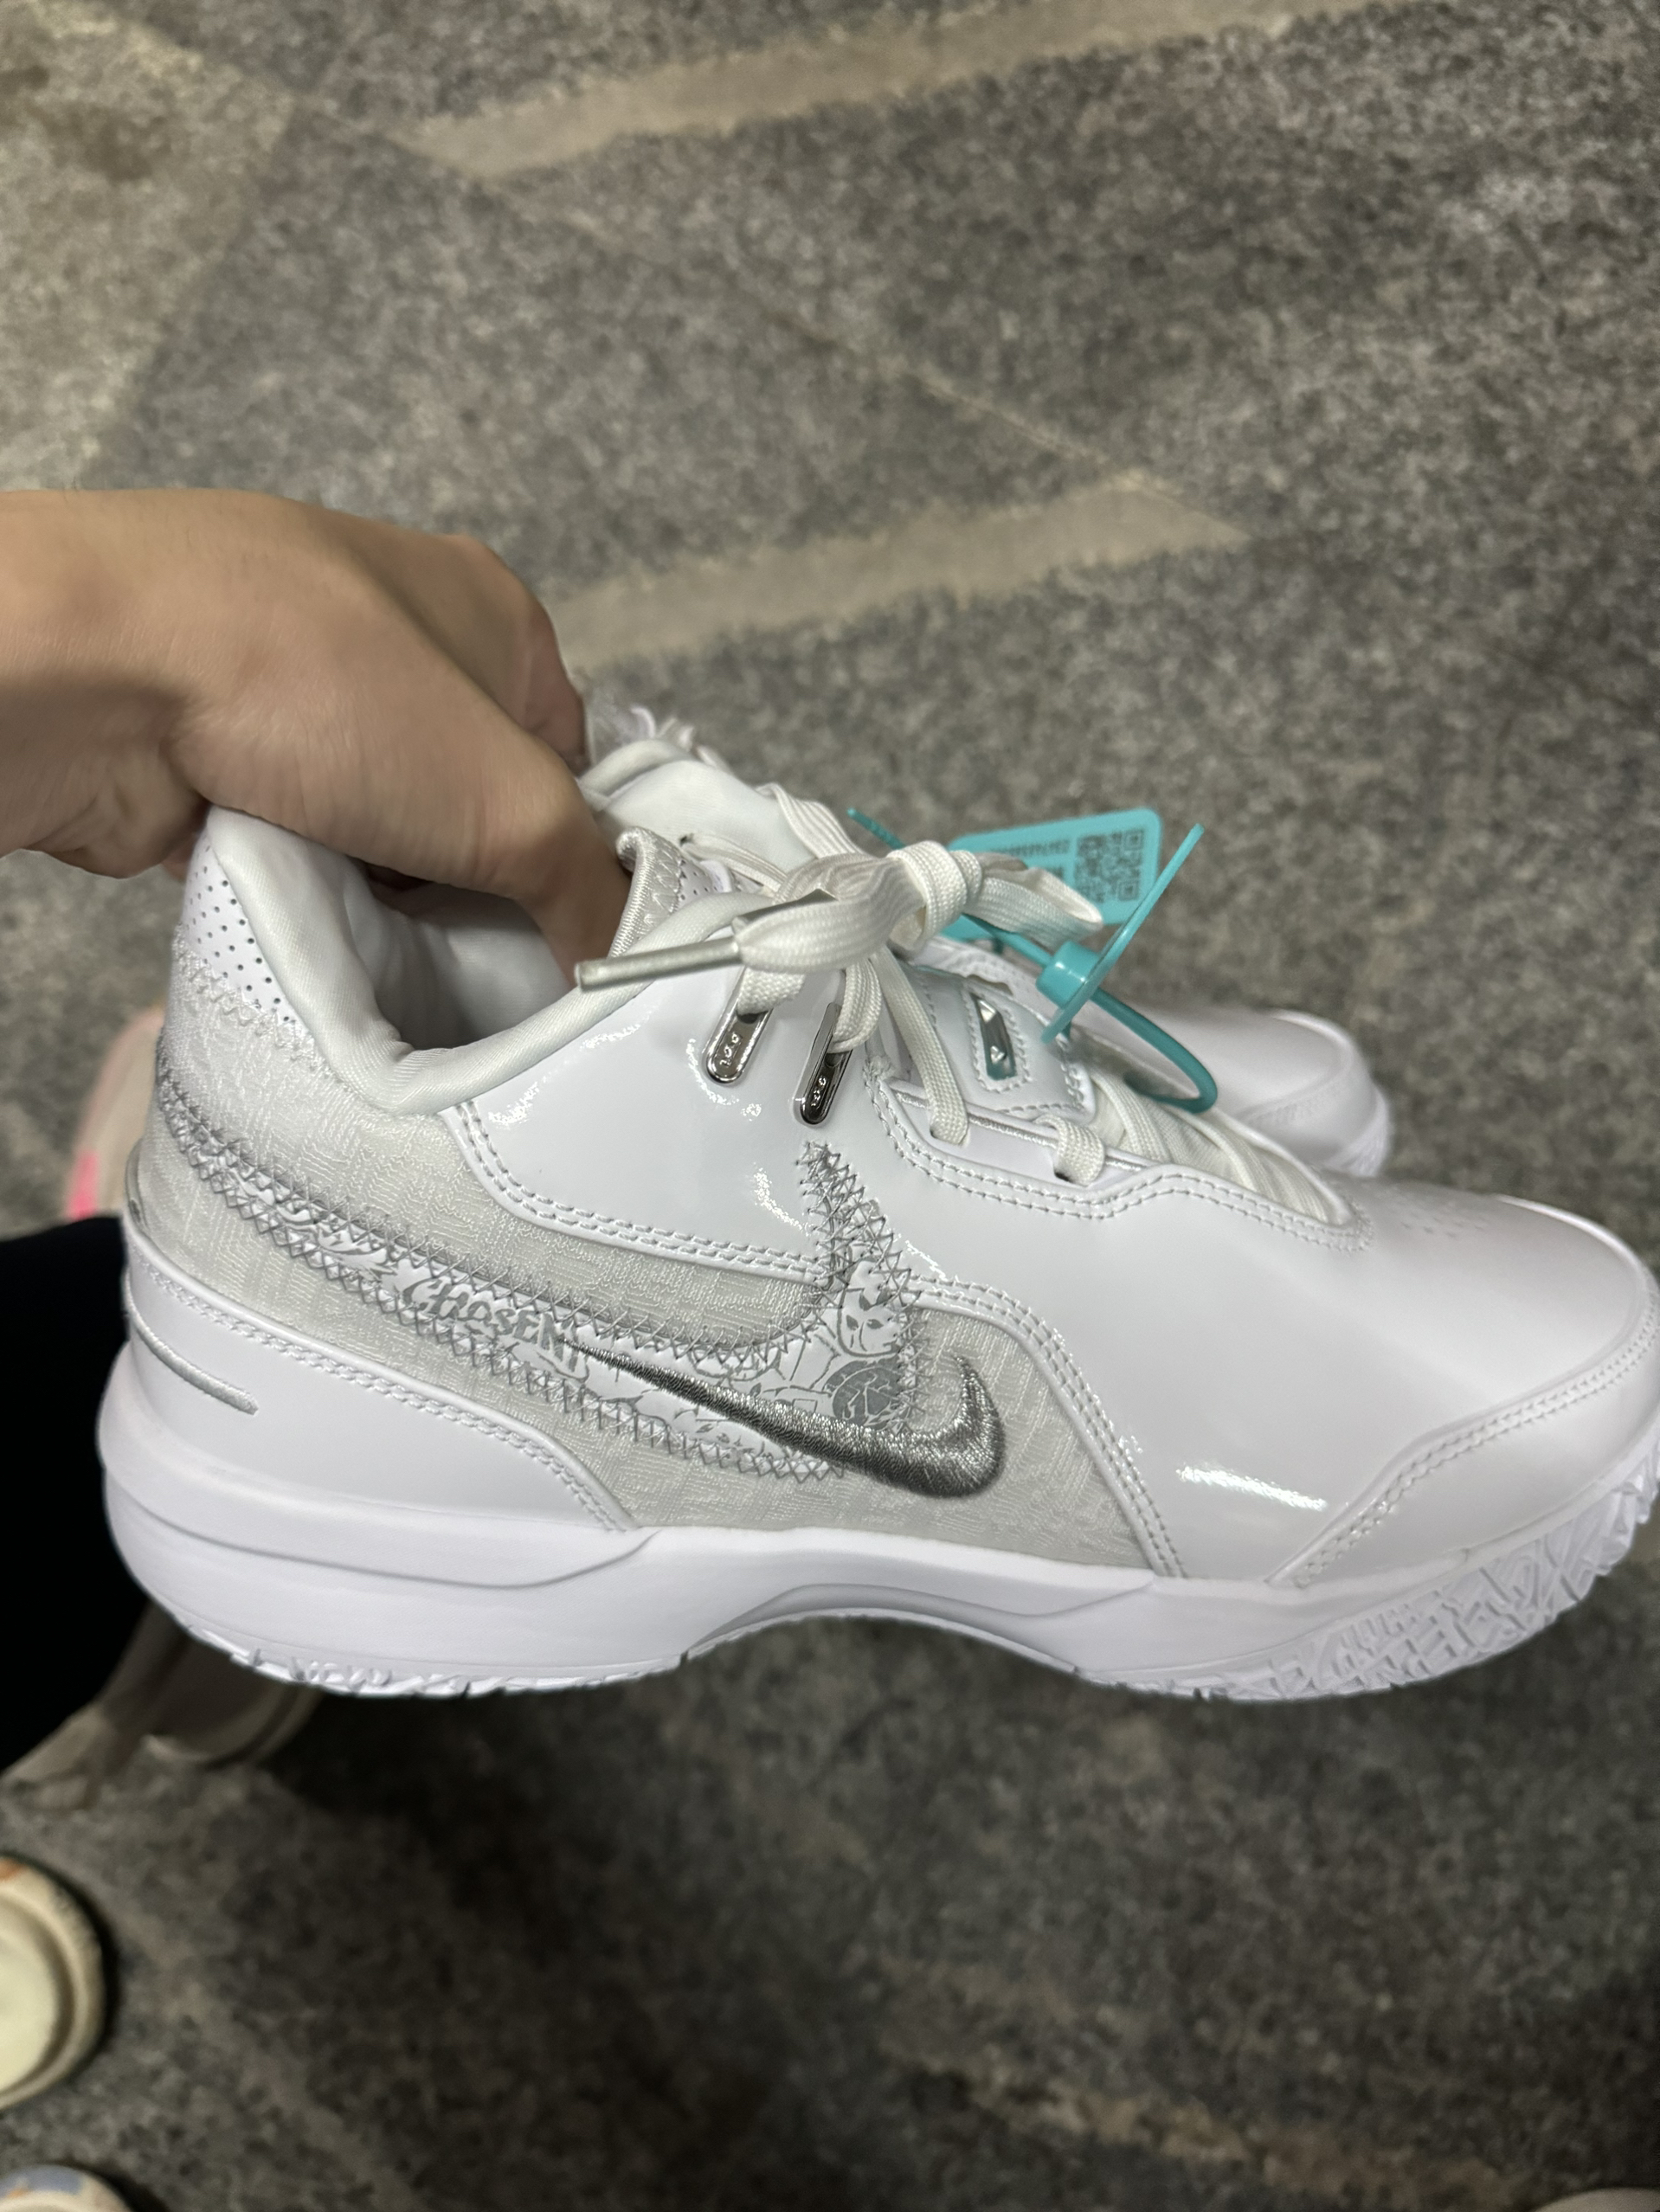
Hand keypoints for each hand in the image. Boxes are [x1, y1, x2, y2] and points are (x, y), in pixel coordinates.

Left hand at [0, 489, 627, 970]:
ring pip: (384, 834)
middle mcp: (399, 641)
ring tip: (384, 925)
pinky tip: (310, 911)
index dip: (575, 849)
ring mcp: (303, 694)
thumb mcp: (509, 800)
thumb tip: (617, 955)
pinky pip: (301, 850)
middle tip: (480, 943)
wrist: (98, 675)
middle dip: (472, 879)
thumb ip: (586, 885)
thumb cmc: (310, 675)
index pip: (574, 758)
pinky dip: (309, 890)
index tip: (572, 927)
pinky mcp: (226, 756)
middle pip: (477, 803)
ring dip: (385, 892)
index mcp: (492, 613)